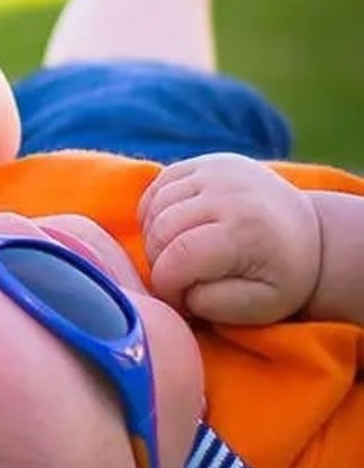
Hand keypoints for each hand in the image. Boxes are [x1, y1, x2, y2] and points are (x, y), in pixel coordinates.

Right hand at [139, 153, 319, 324]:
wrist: (311, 235)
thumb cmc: (282, 277)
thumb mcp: (260, 306)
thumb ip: (213, 303)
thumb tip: (177, 288)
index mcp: (245, 231)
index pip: (177, 258)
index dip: (167, 286)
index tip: (180, 299)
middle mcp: (229, 193)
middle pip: (161, 231)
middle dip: (160, 262)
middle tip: (180, 279)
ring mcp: (216, 171)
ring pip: (155, 208)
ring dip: (156, 238)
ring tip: (178, 255)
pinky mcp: (207, 161)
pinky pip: (159, 186)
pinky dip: (155, 212)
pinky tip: (174, 230)